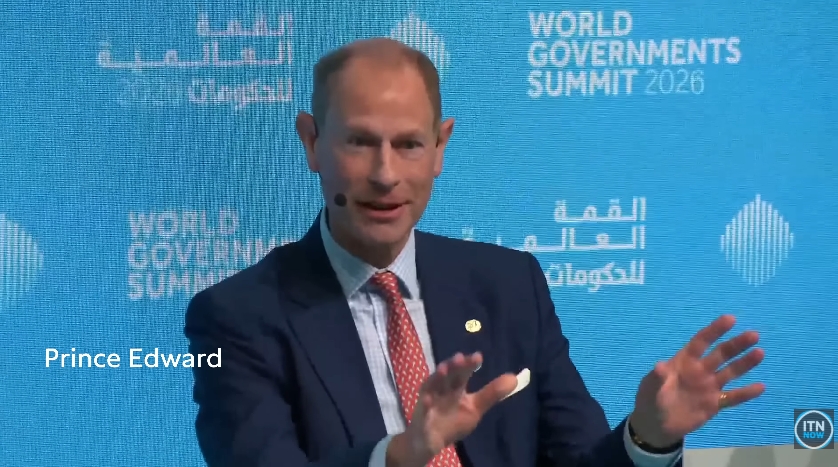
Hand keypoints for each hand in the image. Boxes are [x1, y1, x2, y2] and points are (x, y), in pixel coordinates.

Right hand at [387, 352, 517, 466]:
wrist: (430, 440)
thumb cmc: (453, 420)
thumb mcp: (475, 408)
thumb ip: (492, 394)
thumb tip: (514, 378)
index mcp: (455, 386)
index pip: (463, 372)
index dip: (469, 364)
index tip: (478, 357)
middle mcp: (442, 388)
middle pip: (448, 374)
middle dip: (453, 366)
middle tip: (460, 358)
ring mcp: (430, 399)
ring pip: (432, 386)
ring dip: (437, 378)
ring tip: (444, 370)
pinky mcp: (421, 415)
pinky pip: (422, 410)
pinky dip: (425, 405)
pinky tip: (428, 400)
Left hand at [630, 315, 765, 447]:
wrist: (656, 425)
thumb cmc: (650, 400)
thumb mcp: (650, 389)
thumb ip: (656, 378)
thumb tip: (660, 366)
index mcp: (684, 361)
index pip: (701, 342)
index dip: (714, 330)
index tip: (730, 319)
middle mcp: (700, 370)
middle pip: (720, 354)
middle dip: (736, 344)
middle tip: (753, 335)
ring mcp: (709, 387)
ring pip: (730, 372)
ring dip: (745, 364)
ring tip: (760, 353)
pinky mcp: (714, 404)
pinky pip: (733, 397)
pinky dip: (746, 393)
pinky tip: (761, 387)